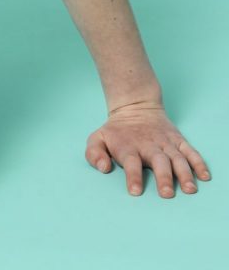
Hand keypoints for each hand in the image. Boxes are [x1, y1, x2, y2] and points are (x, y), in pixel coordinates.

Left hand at [85, 101, 210, 196]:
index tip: (135, 191)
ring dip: (184, 173)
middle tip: (166, 194)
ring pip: (177, 157)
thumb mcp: (98, 138)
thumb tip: (103, 168)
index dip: (132, 176)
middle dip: (163, 177)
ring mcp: (165, 142)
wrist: (135, 106)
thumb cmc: (116, 131)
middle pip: (158, 161)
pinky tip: (204, 176)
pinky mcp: (178, 140)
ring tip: (189, 189)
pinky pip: (190, 151)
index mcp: (128, 146)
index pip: (131, 162)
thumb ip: (94, 153)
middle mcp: (149, 145)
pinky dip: (198, 163)